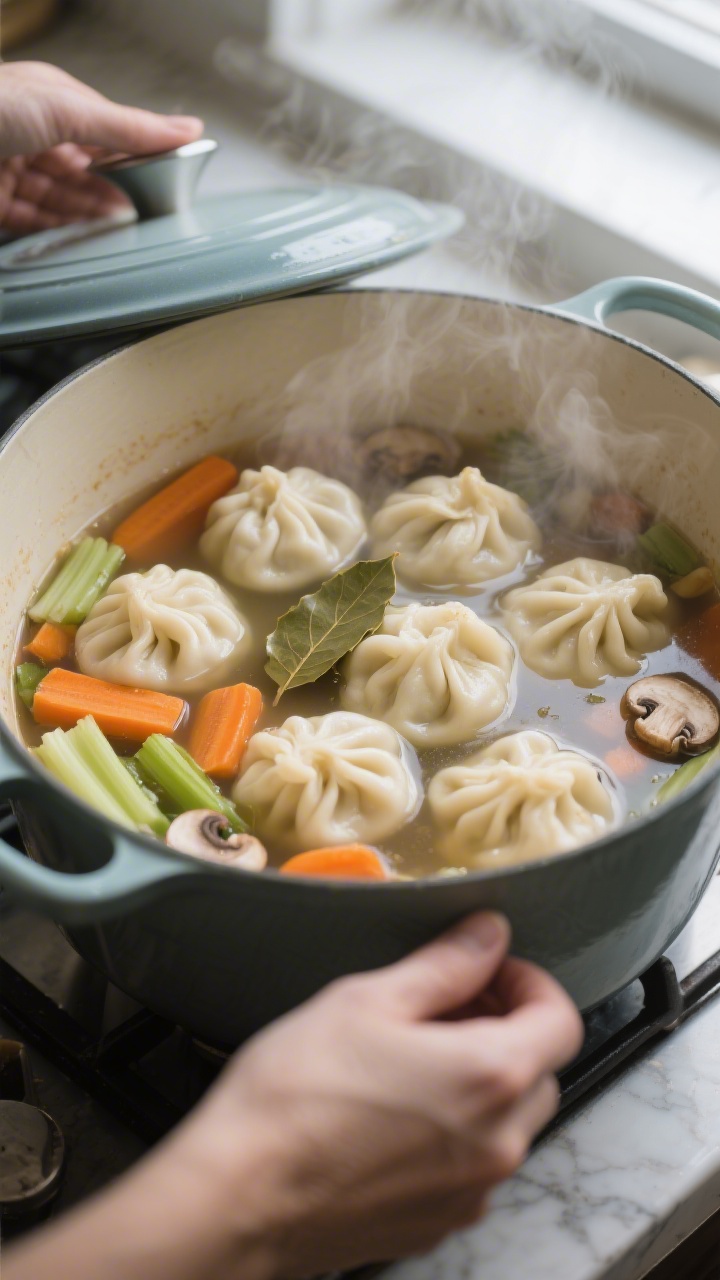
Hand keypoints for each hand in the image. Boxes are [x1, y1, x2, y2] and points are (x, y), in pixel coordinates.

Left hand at [0, 61, 202, 233]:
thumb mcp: (69, 110)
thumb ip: (128, 128)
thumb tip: (186, 128)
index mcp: (51, 100)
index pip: (106, 131)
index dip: (137, 155)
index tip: (168, 178)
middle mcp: (31, 133)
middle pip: (85, 171)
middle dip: (115, 191)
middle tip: (148, 214)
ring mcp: (12, 169)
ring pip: (62, 200)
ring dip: (91, 215)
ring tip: (122, 230)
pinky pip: (35, 222)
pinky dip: (60, 232)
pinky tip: (83, 239)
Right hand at [5, 915, 582, 1279]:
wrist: (239, 1198)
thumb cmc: (296, 1095)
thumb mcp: (368, 999)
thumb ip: (444, 964)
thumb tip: (488, 933)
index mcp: (491, 1076)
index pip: (561, 1020)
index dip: (528, 982)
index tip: (487, 968)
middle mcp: (499, 1143)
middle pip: (540, 1072)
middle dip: (506, 1028)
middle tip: (446, 1004)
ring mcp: (471, 1193)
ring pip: (508, 1123)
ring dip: (481, 1082)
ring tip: (411, 1056)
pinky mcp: (436, 1225)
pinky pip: (471, 1167)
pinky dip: (454, 1132)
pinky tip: (392, 1111)